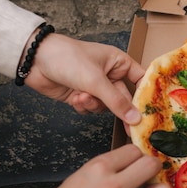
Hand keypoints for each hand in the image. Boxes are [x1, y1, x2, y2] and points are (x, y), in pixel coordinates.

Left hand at [23, 32, 144, 124]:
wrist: (34, 60)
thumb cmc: (68, 58)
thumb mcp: (95, 80)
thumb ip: (116, 101)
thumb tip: (136, 119)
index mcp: (119, 63)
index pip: (142, 80)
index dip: (147, 96)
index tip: (152, 113)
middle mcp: (110, 75)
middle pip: (124, 99)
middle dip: (117, 108)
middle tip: (128, 129)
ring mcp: (96, 87)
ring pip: (106, 107)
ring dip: (94, 105)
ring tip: (82, 97)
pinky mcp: (82, 96)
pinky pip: (91, 109)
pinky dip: (84, 107)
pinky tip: (75, 98)